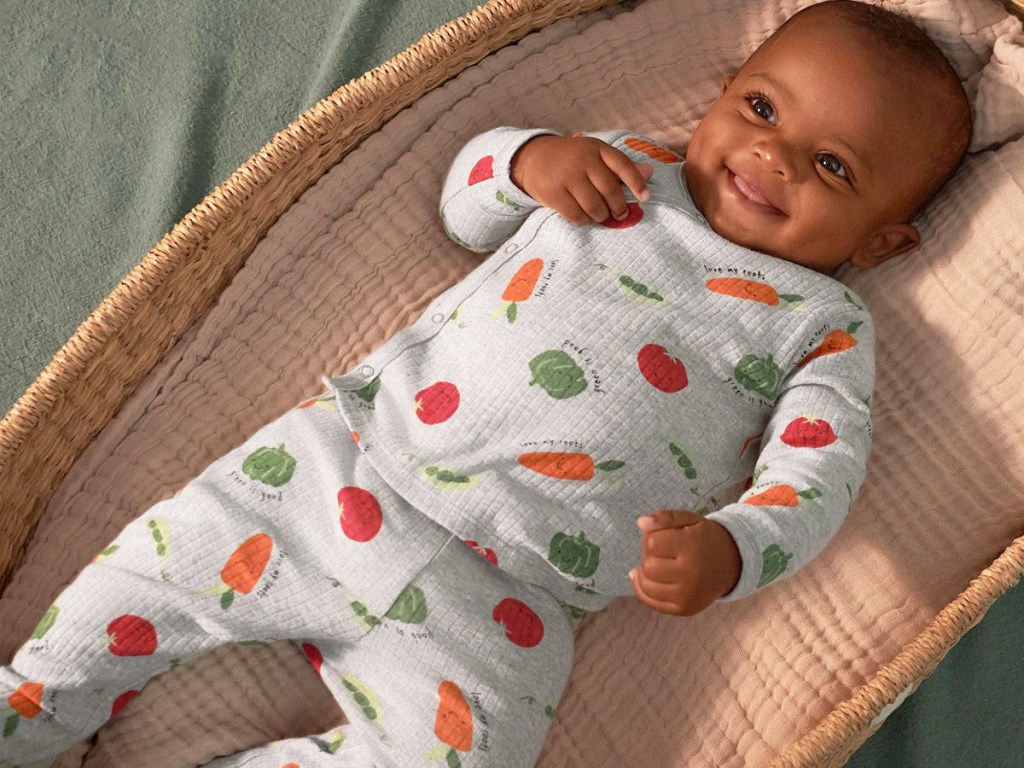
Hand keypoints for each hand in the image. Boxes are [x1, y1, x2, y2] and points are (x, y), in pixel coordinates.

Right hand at [509, 133, 652, 224]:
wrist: (533, 158)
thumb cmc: (571, 158)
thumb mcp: (595, 155)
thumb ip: (620, 166)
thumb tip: (650, 172)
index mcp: (597, 148)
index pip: (623, 165)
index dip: (637, 183)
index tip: (645, 198)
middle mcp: (583, 160)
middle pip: (610, 190)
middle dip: (619, 207)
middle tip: (620, 215)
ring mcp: (567, 176)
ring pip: (594, 205)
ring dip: (601, 216)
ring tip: (601, 216)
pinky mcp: (553, 193)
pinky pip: (576, 215)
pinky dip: (584, 220)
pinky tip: (584, 217)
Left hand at [630, 510, 741, 615]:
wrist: (731, 564)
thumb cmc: (704, 539)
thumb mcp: (689, 519)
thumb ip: (664, 517)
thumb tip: (640, 523)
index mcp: (692, 547)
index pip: (651, 543)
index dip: (651, 537)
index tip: (662, 538)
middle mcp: (691, 574)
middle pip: (648, 565)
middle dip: (649, 555)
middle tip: (662, 552)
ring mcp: (687, 595)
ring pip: (646, 585)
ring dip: (645, 572)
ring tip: (657, 564)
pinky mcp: (684, 609)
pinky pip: (650, 601)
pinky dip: (642, 588)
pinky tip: (643, 578)